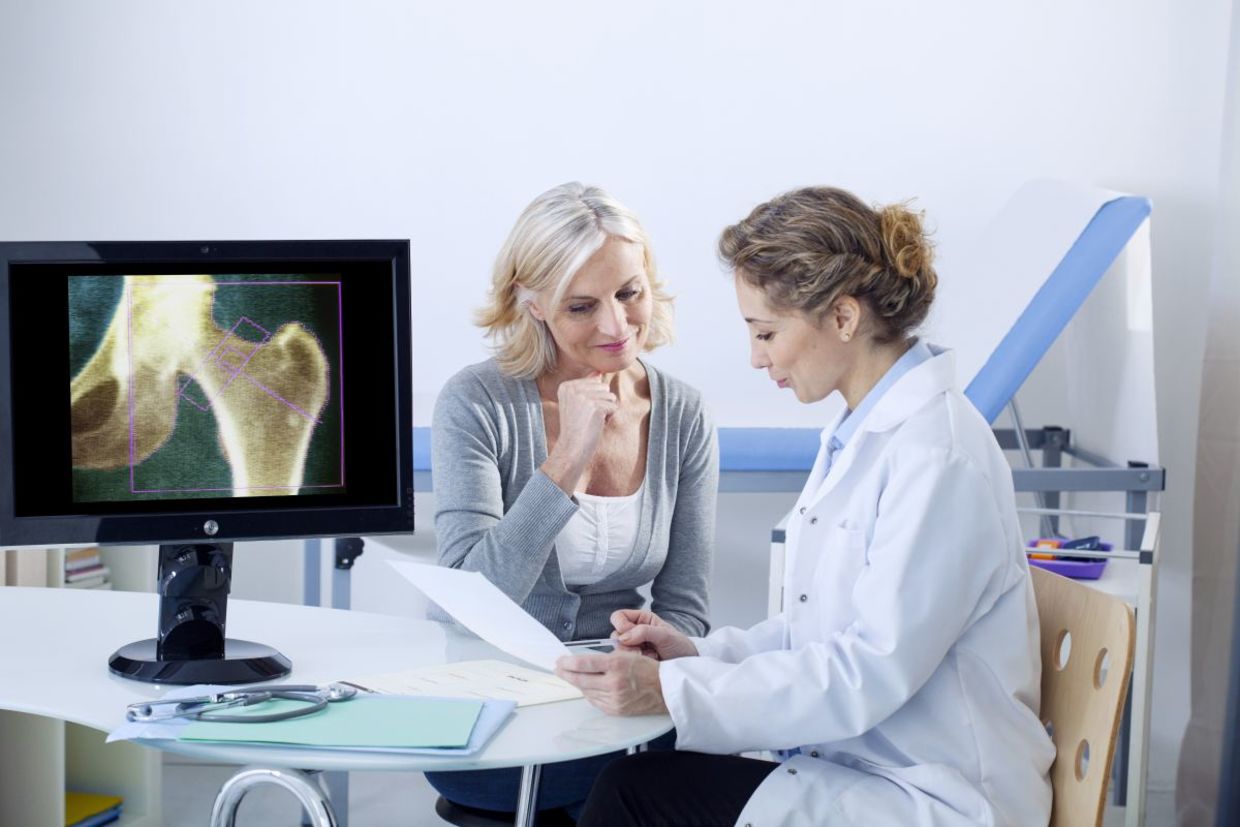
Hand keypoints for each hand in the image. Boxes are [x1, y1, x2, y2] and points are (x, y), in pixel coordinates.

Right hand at [541, 372, 617, 492]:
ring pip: (611, 397)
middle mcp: (573, 388)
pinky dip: (608, 418)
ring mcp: (584, 396)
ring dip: (606, 411)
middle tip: (587, 417)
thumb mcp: (578, 403)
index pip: (595, 382)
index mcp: (566, 386)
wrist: (572, 448)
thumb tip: (598, 372)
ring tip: (591, 421)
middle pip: (604, 387)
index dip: (593, 399)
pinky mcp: (595, 406)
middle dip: (601, 403)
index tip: (580, 412)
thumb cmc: (576, 427)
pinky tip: (596, 425)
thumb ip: (587, 386)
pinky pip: (614, 407)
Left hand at [555, 651, 667, 715]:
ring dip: (577, 684)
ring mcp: (614, 698)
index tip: (560, 661)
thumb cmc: (649, 670)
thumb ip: (606, 658)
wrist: (666, 690)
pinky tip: (586, 688)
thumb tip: (585, 662)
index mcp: (616, 664)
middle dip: (566, 674)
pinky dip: (589, 694)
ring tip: (570, 677)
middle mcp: (613, 682)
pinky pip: (595, 702)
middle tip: (558, 669)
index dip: (568, 663)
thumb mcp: (628, 655)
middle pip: (581, 679)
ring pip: (586, 691)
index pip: (584, 663)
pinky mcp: (616, 710)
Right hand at [610, 609, 697, 660]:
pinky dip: (636, 663)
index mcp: (641, 619)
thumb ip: (644, 632)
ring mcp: (634, 648)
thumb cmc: (679, 645)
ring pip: (618, 651)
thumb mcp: (665, 635)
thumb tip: (623, 637)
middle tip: (642, 649)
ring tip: (650, 656)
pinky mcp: (634, 662)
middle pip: (615, 636)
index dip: (621, 626)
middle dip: (627, 645)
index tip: (631, 634)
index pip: (618, 617)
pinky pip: (625, 663)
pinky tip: (649, 663)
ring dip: (633, 655)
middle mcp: (634, 632)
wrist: (687, 664)